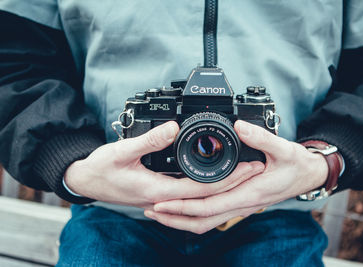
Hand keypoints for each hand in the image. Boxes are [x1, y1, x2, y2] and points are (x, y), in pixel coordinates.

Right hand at [64, 121, 263, 209]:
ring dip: (223, 183)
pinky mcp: (162, 191)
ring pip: (201, 194)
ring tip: (243, 169)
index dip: (228, 179)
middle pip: (207, 194)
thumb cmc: (102, 169)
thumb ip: (148, 140)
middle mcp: (165, 198)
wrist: (88, 181)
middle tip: (256, 167)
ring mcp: (164, 196)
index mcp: (159, 191)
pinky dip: (208, 183)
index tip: (247, 167)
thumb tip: (172, 127)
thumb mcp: (122, 151)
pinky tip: (217, 175)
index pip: (202, 189)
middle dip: (234, 182)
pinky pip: (191, 191)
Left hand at [145, 120, 327, 233]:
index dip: (183, 207)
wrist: (307, 176)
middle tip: (151, 211)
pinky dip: (195, 214)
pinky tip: (184, 206)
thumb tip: (240, 126)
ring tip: (160, 212)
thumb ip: (261, 137)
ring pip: (206, 222)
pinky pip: (213, 215)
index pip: (209, 207)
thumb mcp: (283, 148)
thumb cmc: (297, 166)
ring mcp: (240, 206)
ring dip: (182, 220)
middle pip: (202, 221)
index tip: (162, 203)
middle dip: (175, 219)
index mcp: (249, 194)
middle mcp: (242, 205)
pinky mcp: (239, 202)